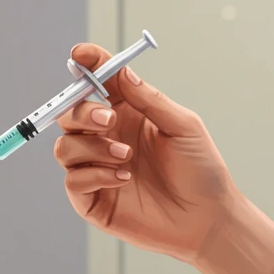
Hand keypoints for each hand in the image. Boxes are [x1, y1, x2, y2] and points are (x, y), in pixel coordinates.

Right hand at [54, 44, 237, 263]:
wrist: (207, 218)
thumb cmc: (200, 170)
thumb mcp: (183, 126)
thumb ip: (150, 99)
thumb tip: (122, 72)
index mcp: (127, 114)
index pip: (97, 83)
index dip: (87, 66)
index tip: (80, 55)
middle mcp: (106, 138)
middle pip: (69, 114)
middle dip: (82, 112)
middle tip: (109, 120)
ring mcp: (96, 168)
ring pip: (66, 147)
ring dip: (92, 147)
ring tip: (126, 157)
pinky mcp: (92, 199)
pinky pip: (73, 180)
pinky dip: (95, 175)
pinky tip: (124, 178)